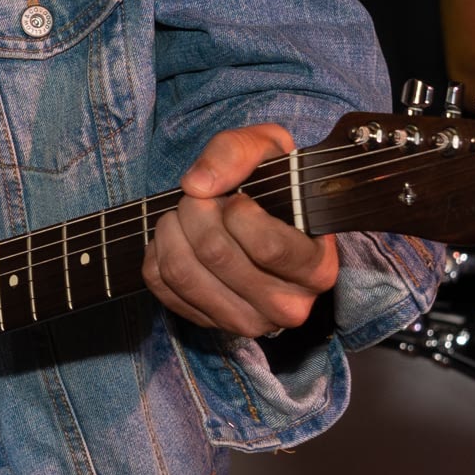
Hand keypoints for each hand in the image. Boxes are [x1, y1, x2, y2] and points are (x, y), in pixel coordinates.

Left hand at [146, 122, 340, 340]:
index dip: (239, 210)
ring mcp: (247, 321)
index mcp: (316, 268)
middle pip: (216, 254)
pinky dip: (157, 251)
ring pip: (184, 272)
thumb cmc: (273, 185)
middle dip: (195, 210)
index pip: (268, 247)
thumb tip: (197, 185)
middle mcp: (287, 306)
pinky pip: (161, 286)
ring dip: (171, 229)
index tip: (238, 197)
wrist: (263, 221)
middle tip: (198, 196)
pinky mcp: (208, 324)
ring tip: (183, 211)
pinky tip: (176, 237)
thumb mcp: (269, 150)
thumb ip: (238, 152)